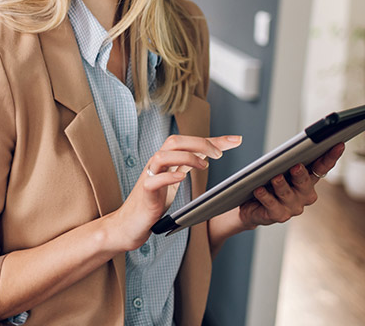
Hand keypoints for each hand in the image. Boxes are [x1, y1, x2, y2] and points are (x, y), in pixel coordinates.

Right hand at [106, 134, 242, 250]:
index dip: (213, 140)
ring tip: (203, 165)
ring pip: (162, 156)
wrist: (128, 224)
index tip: (235, 140)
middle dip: (199, 143)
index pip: (188, 142)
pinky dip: (168, 176)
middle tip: (219, 154)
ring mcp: (148, 177)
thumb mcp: (173, 180)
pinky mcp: (144, 193)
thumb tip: (208, 153)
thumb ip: (187, 165)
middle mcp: (156, 164)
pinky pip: (153, 180)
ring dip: (185, 157)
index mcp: (165, 161)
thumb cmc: (151, 202)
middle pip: (174, 141)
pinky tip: (181, 178)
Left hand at [237, 142, 344, 228]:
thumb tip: (249, 139)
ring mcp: (292, 207)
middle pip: (305, 182)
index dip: (330, 157)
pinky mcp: (278, 215)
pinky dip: (265, 197)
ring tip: (275, 177)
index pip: (322, 167)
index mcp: (307, 179)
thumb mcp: (273, 167)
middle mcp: (303, 194)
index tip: (338, 144)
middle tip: (296, 166)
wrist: (252, 207)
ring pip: (287, 194)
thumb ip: (277, 155)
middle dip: (301, 174)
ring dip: (281, 185)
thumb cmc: (266, 183)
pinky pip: (272, 205)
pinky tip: (259, 190)